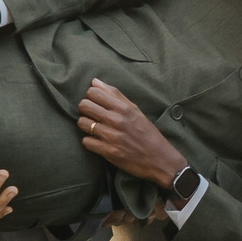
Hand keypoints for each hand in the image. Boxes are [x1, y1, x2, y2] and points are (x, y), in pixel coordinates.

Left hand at [76, 78, 190, 192]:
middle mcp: (117, 120)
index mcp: (124, 107)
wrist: (159, 158)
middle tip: (91, 115)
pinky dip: (89, 141)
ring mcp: (112, 136)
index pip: (94, 92)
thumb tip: (94, 81)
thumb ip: (115, 95)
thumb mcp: (135, 110)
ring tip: (93, 128)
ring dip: (85, 125)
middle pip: (85, 106)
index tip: (95, 102)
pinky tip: (96, 141)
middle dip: (85, 109)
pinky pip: (86, 142)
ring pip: (83, 123)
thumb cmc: (146, 132)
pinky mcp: (108, 152)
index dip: (90, 96)